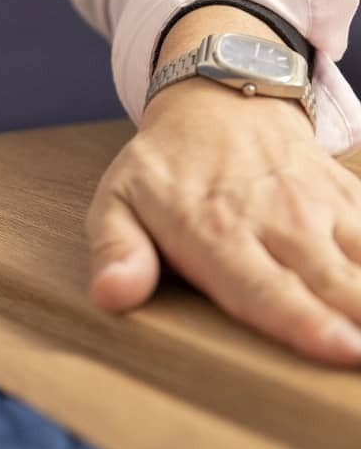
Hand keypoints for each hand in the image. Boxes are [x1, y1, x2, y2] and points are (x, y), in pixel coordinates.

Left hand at [86, 75, 360, 365]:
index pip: (263, 288)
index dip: (305, 322)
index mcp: (215, 233)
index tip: (344, 350)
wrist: (220, 98)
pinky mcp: (351, 200)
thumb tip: (112, 297)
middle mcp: (277, 223)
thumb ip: (117, 251)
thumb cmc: (164, 168)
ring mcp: (322, 210)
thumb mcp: (117, 202)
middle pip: (332, 283)